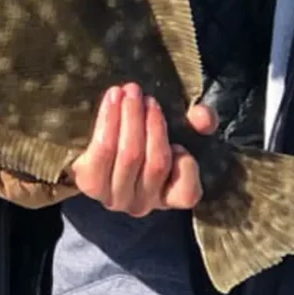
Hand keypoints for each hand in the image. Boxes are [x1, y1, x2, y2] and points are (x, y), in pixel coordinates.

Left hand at [66, 82, 217, 217]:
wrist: (96, 142)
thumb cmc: (144, 135)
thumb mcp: (177, 127)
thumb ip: (200, 121)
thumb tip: (203, 117)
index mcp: (168, 196)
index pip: (187, 194)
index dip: (186, 166)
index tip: (179, 141)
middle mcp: (143, 203)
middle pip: (156, 163)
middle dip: (151, 123)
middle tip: (143, 93)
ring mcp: (115, 197)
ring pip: (129, 155)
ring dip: (129, 116)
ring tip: (126, 91)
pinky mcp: (89, 183)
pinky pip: (101, 151)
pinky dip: (108, 121)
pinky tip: (112, 100)